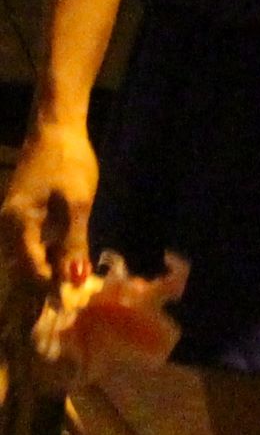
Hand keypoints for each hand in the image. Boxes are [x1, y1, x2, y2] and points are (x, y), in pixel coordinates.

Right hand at [3, 115, 96, 290]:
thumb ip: (74, 243)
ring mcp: (13, 223)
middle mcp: (8, 230)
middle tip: (68, 307)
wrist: (56, 127)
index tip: (71, 306)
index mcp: (16, 227)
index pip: (29, 272)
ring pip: (26, 261)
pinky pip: (31, 247)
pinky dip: (46, 259)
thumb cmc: (68, 161)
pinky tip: (63, 267)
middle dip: (43, 290)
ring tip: (68, 294)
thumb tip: (73, 281)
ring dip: (45, 277)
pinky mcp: (22, 217)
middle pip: (23, 271)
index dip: (49, 290)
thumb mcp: (76, 203)